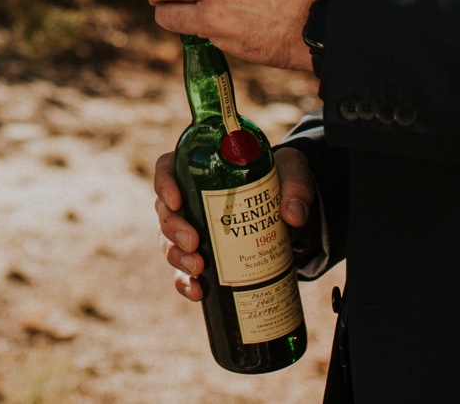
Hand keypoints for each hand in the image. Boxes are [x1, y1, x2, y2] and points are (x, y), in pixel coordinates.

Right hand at [155, 145, 315, 301]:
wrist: (288, 210)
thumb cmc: (281, 182)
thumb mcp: (292, 175)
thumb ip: (296, 188)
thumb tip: (293, 215)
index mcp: (201, 170)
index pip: (167, 169)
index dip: (164, 184)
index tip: (176, 201)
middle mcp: (189, 200)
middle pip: (164, 211)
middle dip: (172, 228)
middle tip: (193, 241)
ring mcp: (193, 229)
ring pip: (169, 242)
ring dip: (176, 256)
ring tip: (197, 268)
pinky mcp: (203, 255)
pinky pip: (184, 272)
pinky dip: (185, 283)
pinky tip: (197, 291)